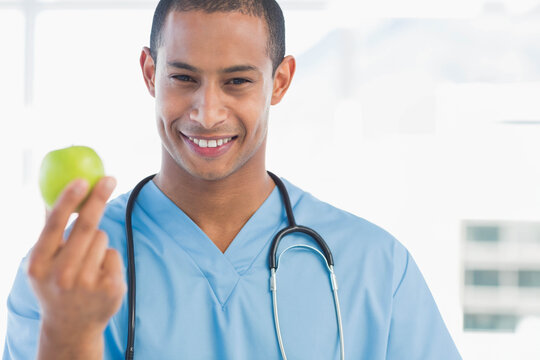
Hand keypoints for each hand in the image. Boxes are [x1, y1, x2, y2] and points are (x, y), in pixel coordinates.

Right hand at [28, 177, 125, 358]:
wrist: (72, 326)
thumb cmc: (56, 285)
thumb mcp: (42, 264)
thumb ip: (48, 232)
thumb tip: (53, 194)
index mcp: (39, 265)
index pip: (54, 226)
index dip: (68, 200)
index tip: (82, 180)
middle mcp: (62, 276)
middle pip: (86, 227)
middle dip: (99, 198)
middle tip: (110, 179)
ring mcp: (88, 284)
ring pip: (102, 238)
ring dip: (98, 242)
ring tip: (87, 263)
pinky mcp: (111, 288)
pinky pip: (114, 254)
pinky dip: (108, 258)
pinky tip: (99, 275)